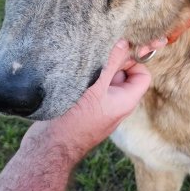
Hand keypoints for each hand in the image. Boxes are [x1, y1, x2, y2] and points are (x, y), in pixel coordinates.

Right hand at [22, 37, 164, 161]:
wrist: (47, 148)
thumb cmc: (73, 120)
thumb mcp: (95, 87)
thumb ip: (112, 63)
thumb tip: (125, 42)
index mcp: (125, 101)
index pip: (142, 74)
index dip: (134, 60)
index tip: (118, 50)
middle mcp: (115, 103)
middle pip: (122, 74)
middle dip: (112, 60)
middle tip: (95, 52)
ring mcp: (98, 106)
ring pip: (104, 78)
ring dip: (95, 67)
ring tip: (80, 62)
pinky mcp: (82, 107)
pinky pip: (90, 86)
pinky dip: (84, 76)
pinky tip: (70, 71)